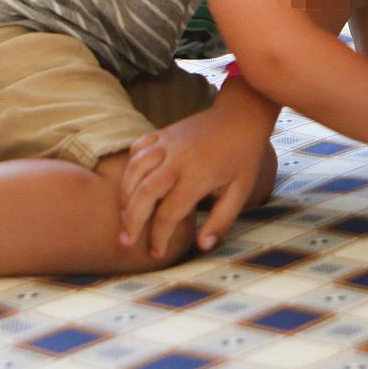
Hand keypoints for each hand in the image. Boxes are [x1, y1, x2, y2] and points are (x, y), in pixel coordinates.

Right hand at [118, 105, 273, 260]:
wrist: (240, 115)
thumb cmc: (242, 157)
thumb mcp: (241, 191)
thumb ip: (221, 220)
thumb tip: (202, 247)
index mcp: (198, 175)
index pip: (168, 213)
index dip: (159, 237)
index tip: (156, 253)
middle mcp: (177, 158)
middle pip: (143, 193)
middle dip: (131, 221)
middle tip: (125, 242)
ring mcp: (166, 143)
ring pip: (133, 171)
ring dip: (124, 196)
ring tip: (124, 218)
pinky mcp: (161, 133)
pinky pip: (136, 150)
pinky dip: (129, 167)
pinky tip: (131, 184)